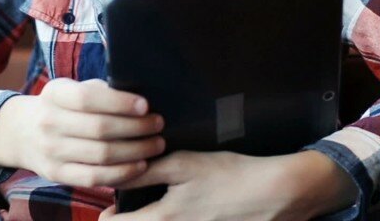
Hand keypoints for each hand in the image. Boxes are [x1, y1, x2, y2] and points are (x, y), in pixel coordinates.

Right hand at [0, 78, 164, 186]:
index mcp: (54, 94)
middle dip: (136, 128)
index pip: (88, 98)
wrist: (22, 133)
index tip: (145, 105)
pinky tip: (140, 165)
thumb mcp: (72, 89)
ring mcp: (51, 151)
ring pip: (101, 155)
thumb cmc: (62, 106)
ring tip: (156, 145)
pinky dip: (122, 173)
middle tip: (158, 124)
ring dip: (135, 151)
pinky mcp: (56, 174)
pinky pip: (94, 178)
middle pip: (99, 128)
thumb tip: (139, 100)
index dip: (119, 102)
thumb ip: (99, 91)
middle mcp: (49, 122)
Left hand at [99, 150, 357, 220]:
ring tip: (149, 209)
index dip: (107, 218)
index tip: (106, 209)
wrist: (273, 193)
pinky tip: (178, 210)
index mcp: (163, 220)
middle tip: (125, 210)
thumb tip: (119, 174)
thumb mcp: (183, 164)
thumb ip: (147, 171)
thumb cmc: (228, 176)